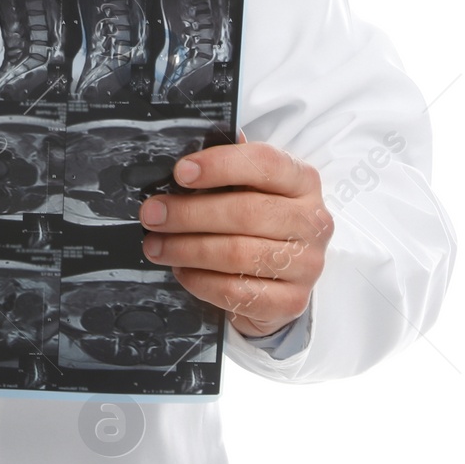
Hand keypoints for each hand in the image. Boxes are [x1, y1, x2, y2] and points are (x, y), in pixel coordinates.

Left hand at [138, 137, 332, 337]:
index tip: (180, 173)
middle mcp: (313, 221)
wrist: (281, 277)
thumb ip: (226, 169)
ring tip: (156, 245)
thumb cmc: (257, 219)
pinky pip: (237, 292)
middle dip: (189, 213)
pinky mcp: (292, 302)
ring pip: (238, 254)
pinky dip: (201, 281)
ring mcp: (307, 264)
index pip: (264, 163)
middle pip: (246, 212)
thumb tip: (186, 162)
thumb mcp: (249, 187)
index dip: (220, 165)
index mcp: (303, 180)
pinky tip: (181, 271)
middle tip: (152, 214)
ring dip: (187, 249)